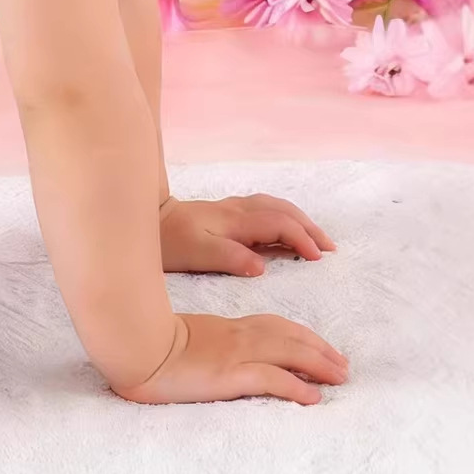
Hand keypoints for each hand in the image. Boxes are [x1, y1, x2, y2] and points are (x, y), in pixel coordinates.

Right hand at [110, 312, 350, 405]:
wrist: (133, 343)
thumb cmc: (147, 339)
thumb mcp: (182, 337)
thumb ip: (203, 343)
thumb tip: (211, 355)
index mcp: (226, 328)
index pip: (274, 326)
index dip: (302, 336)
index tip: (322, 347)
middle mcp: (237, 336)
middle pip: (290, 338)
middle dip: (320, 350)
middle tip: (343, 366)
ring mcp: (235, 354)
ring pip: (290, 354)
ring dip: (319, 365)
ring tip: (339, 378)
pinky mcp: (230, 375)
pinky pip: (272, 380)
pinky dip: (296, 387)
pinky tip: (313, 398)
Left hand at [159, 194, 336, 275]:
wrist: (143, 221)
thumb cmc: (169, 242)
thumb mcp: (197, 254)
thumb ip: (230, 258)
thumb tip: (262, 266)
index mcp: (235, 220)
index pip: (280, 224)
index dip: (302, 239)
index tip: (318, 258)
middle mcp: (237, 210)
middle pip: (283, 211)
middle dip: (310, 228)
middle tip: (330, 249)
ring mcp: (231, 209)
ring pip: (275, 207)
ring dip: (299, 220)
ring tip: (316, 240)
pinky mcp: (224, 213)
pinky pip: (264, 210)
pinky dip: (283, 218)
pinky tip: (285, 231)